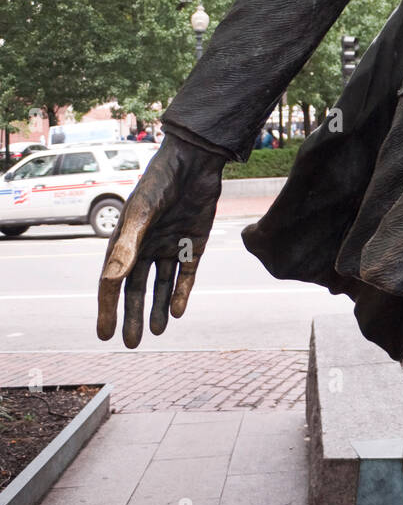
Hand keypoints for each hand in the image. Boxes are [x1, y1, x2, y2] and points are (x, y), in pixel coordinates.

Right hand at [96, 134, 224, 347]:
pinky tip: (177, 312)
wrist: (196, 161)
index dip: (108, 308)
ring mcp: (170, 247)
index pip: (112, 281)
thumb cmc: (161, 182)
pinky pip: (185, 276)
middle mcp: (146, 247)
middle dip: (133, 315)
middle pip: (137, 289)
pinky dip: (181, 294)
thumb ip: (128, 245)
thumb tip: (110, 280)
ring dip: (158, 309)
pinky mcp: (194, 245)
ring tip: (155, 333)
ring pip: (161, 286)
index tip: (105, 334)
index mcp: (126, 240)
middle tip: (130, 343)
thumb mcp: (143, 213)